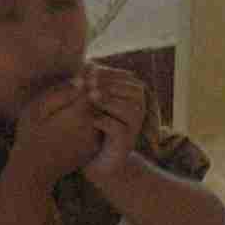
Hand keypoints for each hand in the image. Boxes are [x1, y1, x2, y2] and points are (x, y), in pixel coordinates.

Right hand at [10, 79, 102, 191]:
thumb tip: (80, 80)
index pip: (93, 88)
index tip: (91, 66)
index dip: (92, 76)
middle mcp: (90, 126)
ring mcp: (94, 139)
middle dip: (100, 88)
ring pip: (101, 113)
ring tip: (96, 90)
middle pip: (101, 100)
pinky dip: (97, 117)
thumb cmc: (30, 136)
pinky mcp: (93, 147)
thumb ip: (59, 93)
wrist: (34, 171)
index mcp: (77, 114)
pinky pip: (99, 126)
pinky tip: (89, 111)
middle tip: (99, 72)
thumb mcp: (36, 110)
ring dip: (100, 102)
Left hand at [80, 64, 148, 181]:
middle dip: (109, 84)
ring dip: (110, 101)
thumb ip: (94, 85)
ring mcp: (135, 128)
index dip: (108, 72)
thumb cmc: (95, 126)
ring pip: (130, 109)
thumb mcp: (94, 103)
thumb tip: (86, 63)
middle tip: (89, 81)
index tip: (88, 69)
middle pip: (132, 90)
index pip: (126, 78)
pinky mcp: (126, 144)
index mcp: (133, 97)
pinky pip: (120, 129)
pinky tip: (92, 119)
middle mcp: (139, 111)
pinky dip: (105, 122)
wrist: (100, 161)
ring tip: (91, 97)